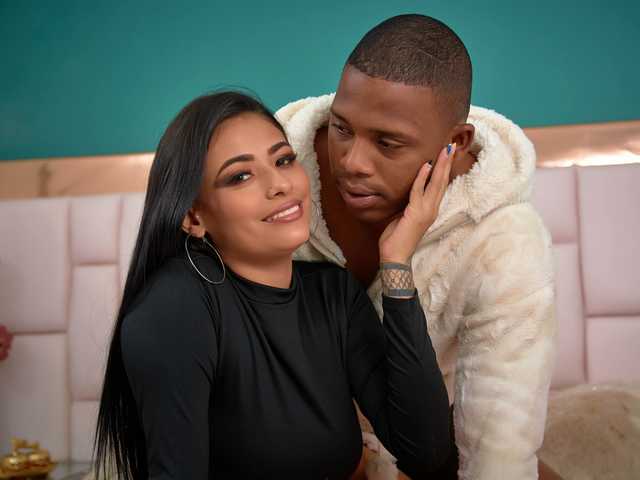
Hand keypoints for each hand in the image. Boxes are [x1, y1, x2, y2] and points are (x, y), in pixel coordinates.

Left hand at [379, 143, 455, 263]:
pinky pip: (419, 191)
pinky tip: (426, 165)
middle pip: (443, 182)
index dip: (444, 170)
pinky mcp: (416, 213)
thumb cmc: (397, 239)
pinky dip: (422, 178)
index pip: (440, 186)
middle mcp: (432, 209)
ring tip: (445, 150)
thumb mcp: (403, 217)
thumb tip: (406, 193)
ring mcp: (426, 211)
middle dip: (447, 163)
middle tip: (451, 146)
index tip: (447, 155)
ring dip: (441, 166)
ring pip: (436, 184)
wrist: (395, 257)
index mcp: (430, 210)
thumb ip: (408, 204)